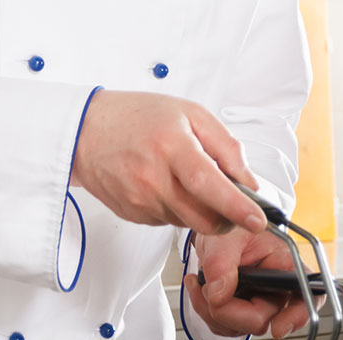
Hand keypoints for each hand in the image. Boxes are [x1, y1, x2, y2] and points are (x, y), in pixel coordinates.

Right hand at [72, 90, 264, 234]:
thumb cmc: (138, 117)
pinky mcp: (132, 214)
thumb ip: (225, 147)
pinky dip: (178, 210)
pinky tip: (166, 186)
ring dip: (200, 211)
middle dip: (227, 218)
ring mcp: (140, 199)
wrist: (86, 131)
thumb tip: (249, 182)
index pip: (208, 184)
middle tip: (231, 203)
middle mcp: (153, 177)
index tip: (256, 219)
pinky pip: (168, 222)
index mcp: (171, 146)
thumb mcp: (190, 114)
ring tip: (186, 180)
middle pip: (203, 217)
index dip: (236, 206)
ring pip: (188, 223)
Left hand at [183, 228, 315, 338]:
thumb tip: (219, 295)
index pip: (308, 296)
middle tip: (208, 288)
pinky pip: (225, 328)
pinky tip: (203, 292)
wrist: (216, 230)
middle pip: (261, 320)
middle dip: (228, 311)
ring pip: (239, 328)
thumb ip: (221, 262)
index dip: (298, 315)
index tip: (278, 329)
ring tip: (203, 283)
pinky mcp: (243, 313)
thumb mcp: (226, 236)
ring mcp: (260, 303)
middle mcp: (277, 289)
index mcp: (285, 265)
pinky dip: (207, 313)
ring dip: (212, 312)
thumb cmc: (232, 228)